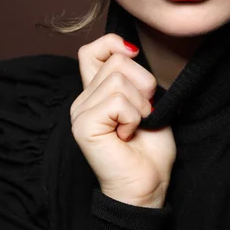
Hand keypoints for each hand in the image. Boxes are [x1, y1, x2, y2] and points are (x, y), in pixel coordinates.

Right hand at [70, 33, 175, 208]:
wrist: (147, 185)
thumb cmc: (149, 148)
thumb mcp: (145, 102)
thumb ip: (132, 77)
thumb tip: (130, 50)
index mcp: (95, 92)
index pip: (91, 51)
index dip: (113, 44)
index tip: (135, 56)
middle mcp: (82, 100)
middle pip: (116, 61)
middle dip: (143, 83)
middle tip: (143, 113)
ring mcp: (80, 112)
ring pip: (118, 80)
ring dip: (140, 104)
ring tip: (135, 126)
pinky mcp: (84, 125)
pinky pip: (117, 102)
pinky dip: (133, 117)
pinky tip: (127, 135)